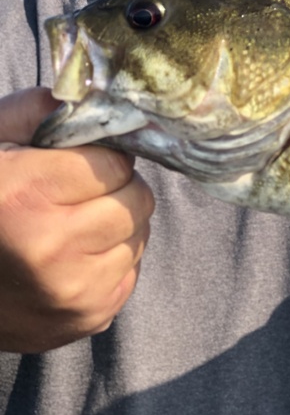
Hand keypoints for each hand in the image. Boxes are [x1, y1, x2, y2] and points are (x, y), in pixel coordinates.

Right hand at [0, 88, 153, 352]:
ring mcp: (74, 292)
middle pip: (137, 201)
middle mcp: (53, 249)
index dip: (98, 160)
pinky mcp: (88, 320)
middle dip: (114, 191)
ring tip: (69, 229)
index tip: (72, 167)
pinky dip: (109, 262)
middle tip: (75, 197)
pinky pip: (131, 273)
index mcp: (25, 196)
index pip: (116, 164)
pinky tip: (70, 261)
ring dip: (115, 228)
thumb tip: (97, 95)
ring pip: (140, 237)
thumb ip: (39, 111)